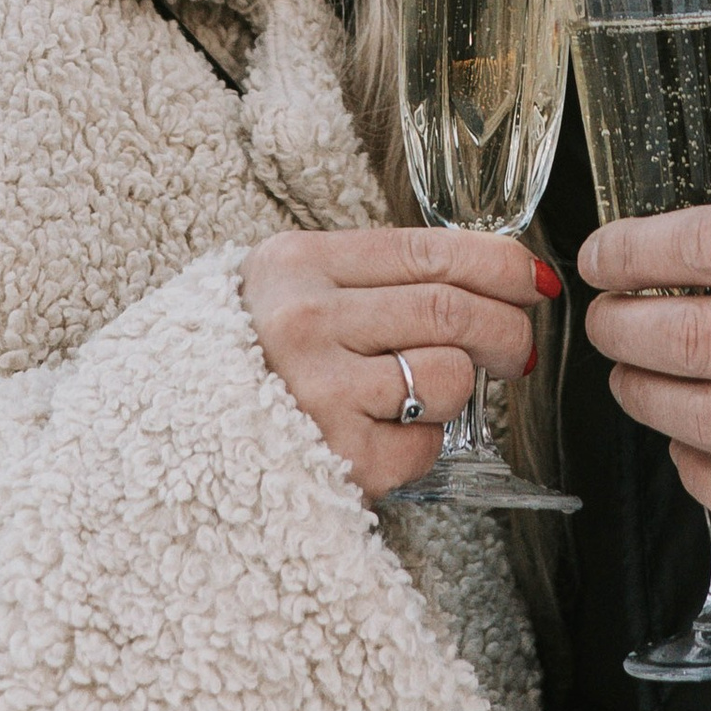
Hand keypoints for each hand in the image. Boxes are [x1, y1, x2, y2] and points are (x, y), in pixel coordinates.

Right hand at [241, 225, 549, 503]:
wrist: (176, 445)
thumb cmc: (252, 363)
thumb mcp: (295, 291)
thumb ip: (373, 278)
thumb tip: (494, 276)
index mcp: (296, 264)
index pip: (428, 249)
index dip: (499, 263)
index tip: (534, 281)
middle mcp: (303, 320)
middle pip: (452, 309)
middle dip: (507, 328)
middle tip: (519, 347)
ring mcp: (318, 392)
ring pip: (448, 375)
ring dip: (459, 388)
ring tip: (427, 394)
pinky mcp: (337, 460)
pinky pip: (425, 443)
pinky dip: (422, 443)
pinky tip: (384, 436)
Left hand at [580, 200, 710, 576]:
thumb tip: (691, 263)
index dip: (637, 250)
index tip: (601, 255)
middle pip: (695, 335)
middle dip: (624, 327)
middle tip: (602, 321)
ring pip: (710, 417)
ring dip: (648, 395)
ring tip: (631, 380)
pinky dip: (699, 469)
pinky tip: (688, 447)